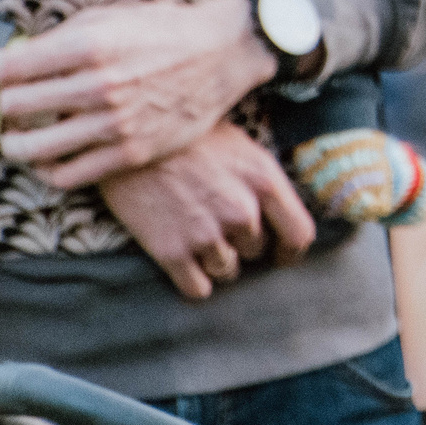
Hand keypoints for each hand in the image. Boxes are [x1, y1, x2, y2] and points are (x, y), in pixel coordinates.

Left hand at [0, 0, 276, 187]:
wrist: (225, 52)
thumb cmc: (163, 29)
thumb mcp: (109, 18)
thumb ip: (56, 39)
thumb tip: (0, 59)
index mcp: (90, 45)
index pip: (11, 67)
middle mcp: (99, 85)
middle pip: (16, 106)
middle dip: (0, 105)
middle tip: (1, 105)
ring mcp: (115, 123)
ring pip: (35, 147)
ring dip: (15, 142)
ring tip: (16, 137)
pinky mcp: (131, 152)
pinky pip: (68, 174)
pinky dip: (47, 170)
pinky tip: (47, 158)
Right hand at [98, 122, 315, 299]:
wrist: (126, 137)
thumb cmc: (185, 136)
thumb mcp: (238, 145)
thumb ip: (260, 180)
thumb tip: (275, 211)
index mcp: (264, 180)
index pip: (299, 233)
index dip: (290, 250)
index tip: (280, 255)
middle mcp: (242, 211)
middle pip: (257, 251)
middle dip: (242, 244)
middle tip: (218, 226)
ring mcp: (207, 234)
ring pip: (227, 270)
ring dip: (216, 261)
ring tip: (195, 235)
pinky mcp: (172, 252)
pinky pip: (198, 288)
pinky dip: (193, 281)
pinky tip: (183, 262)